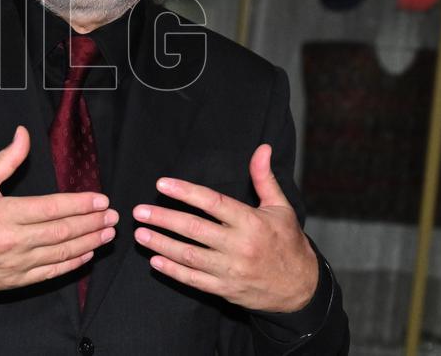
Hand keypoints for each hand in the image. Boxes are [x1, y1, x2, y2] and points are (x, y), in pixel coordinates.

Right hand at [0, 126, 117, 292]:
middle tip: (113, 216)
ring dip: (88, 243)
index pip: (51, 208)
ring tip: (107, 233)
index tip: (100, 199)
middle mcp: (12, 241)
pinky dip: (72, 264)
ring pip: (60, 253)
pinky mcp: (16, 281)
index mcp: (2, 214)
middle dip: (92, 223)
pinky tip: (87, 254)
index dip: (79, 204)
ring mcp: (15, 264)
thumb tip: (23, 133)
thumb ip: (6, 159)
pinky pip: (51, 272)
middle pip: (61, 232)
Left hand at [132, 144, 316, 312]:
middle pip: (194, 229)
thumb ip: (264, 178)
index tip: (162, 184)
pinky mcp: (226, 290)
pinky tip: (155, 261)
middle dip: (164, 219)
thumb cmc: (287, 241)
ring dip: (162, 244)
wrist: (301, 287)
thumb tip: (262, 148)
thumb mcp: (280, 207)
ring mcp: (231, 270)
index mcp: (251, 222)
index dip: (185, 192)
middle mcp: (239, 246)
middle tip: (139, 212)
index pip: (213, 202)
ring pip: (190, 256)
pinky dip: (173, 272)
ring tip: (140, 234)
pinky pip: (195, 281)